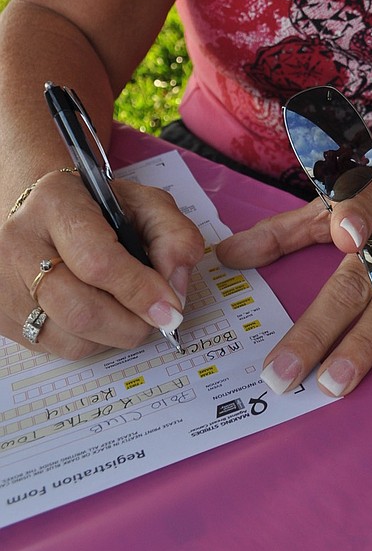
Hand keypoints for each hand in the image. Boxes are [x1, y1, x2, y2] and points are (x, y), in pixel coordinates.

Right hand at [0, 170, 203, 358]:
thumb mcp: (143, 203)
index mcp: (56, 204)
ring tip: (130, 310)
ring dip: (115, 335)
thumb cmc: (96, 207)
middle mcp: (20, 243)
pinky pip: (57, 348)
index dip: (140, 290)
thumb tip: (176, 284)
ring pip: (70, 337)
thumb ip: (172, 234)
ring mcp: (7, 284)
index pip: (98, 261)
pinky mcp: (3, 316)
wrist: (42, 210)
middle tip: (160, 319)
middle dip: (132, 323)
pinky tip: (102, 314)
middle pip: (80, 309)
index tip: (170, 307)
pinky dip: (92, 340)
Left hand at [216, 150, 371, 397]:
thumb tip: (227, 256)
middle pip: (358, 280)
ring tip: (335, 383)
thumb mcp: (341, 198)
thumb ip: (286, 230)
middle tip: (284, 372)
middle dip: (320, 327)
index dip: (355, 214)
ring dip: (367, 345)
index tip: (344, 237)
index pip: (363, 200)